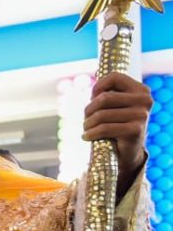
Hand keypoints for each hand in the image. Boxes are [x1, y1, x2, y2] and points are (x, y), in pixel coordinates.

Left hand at [83, 73, 152, 193]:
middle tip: (85, 119)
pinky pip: (104, 128)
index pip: (115, 77)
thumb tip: (94, 91)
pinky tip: (86, 137)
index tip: (92, 99)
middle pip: (104, 98)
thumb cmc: (116, 126)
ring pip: (101, 114)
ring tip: (86, 129)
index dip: (98, 87)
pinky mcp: (135, 130)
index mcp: (141, 90)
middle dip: (88, 110)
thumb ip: (107, 94)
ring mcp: (141, 115)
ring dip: (87, 124)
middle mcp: (145, 100)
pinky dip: (90, 133)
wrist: (126, 153)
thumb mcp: (114, 107)